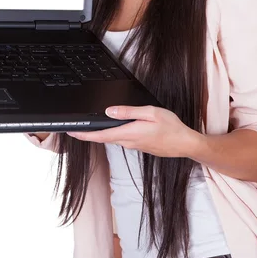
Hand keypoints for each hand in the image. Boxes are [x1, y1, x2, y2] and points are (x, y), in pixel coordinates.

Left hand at [66, 106, 201, 158]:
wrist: (184, 144)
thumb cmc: (171, 127)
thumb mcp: (150, 113)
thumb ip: (129, 112)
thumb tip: (109, 111)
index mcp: (129, 133)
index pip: (101, 135)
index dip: (84, 134)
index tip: (71, 132)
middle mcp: (128, 142)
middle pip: (103, 138)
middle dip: (88, 134)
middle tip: (75, 128)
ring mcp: (133, 146)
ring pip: (112, 139)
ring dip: (99, 134)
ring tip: (89, 127)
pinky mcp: (138, 146)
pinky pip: (121, 140)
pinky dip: (111, 135)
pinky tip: (111, 128)